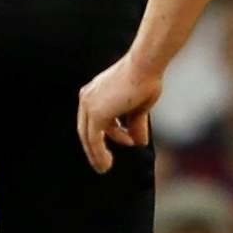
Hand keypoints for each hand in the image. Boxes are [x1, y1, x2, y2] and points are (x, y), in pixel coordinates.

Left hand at [76, 53, 160, 173]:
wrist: (146, 65)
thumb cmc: (146, 78)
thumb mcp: (139, 106)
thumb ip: (134, 123)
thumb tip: (138, 142)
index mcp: (94, 91)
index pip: (93, 118)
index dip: (108, 133)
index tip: (124, 140)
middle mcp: (87, 96)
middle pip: (86, 129)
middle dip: (95, 147)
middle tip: (105, 161)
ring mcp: (89, 105)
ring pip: (88, 137)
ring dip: (97, 154)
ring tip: (106, 166)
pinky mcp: (96, 114)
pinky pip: (94, 141)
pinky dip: (98, 154)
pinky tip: (106, 164)